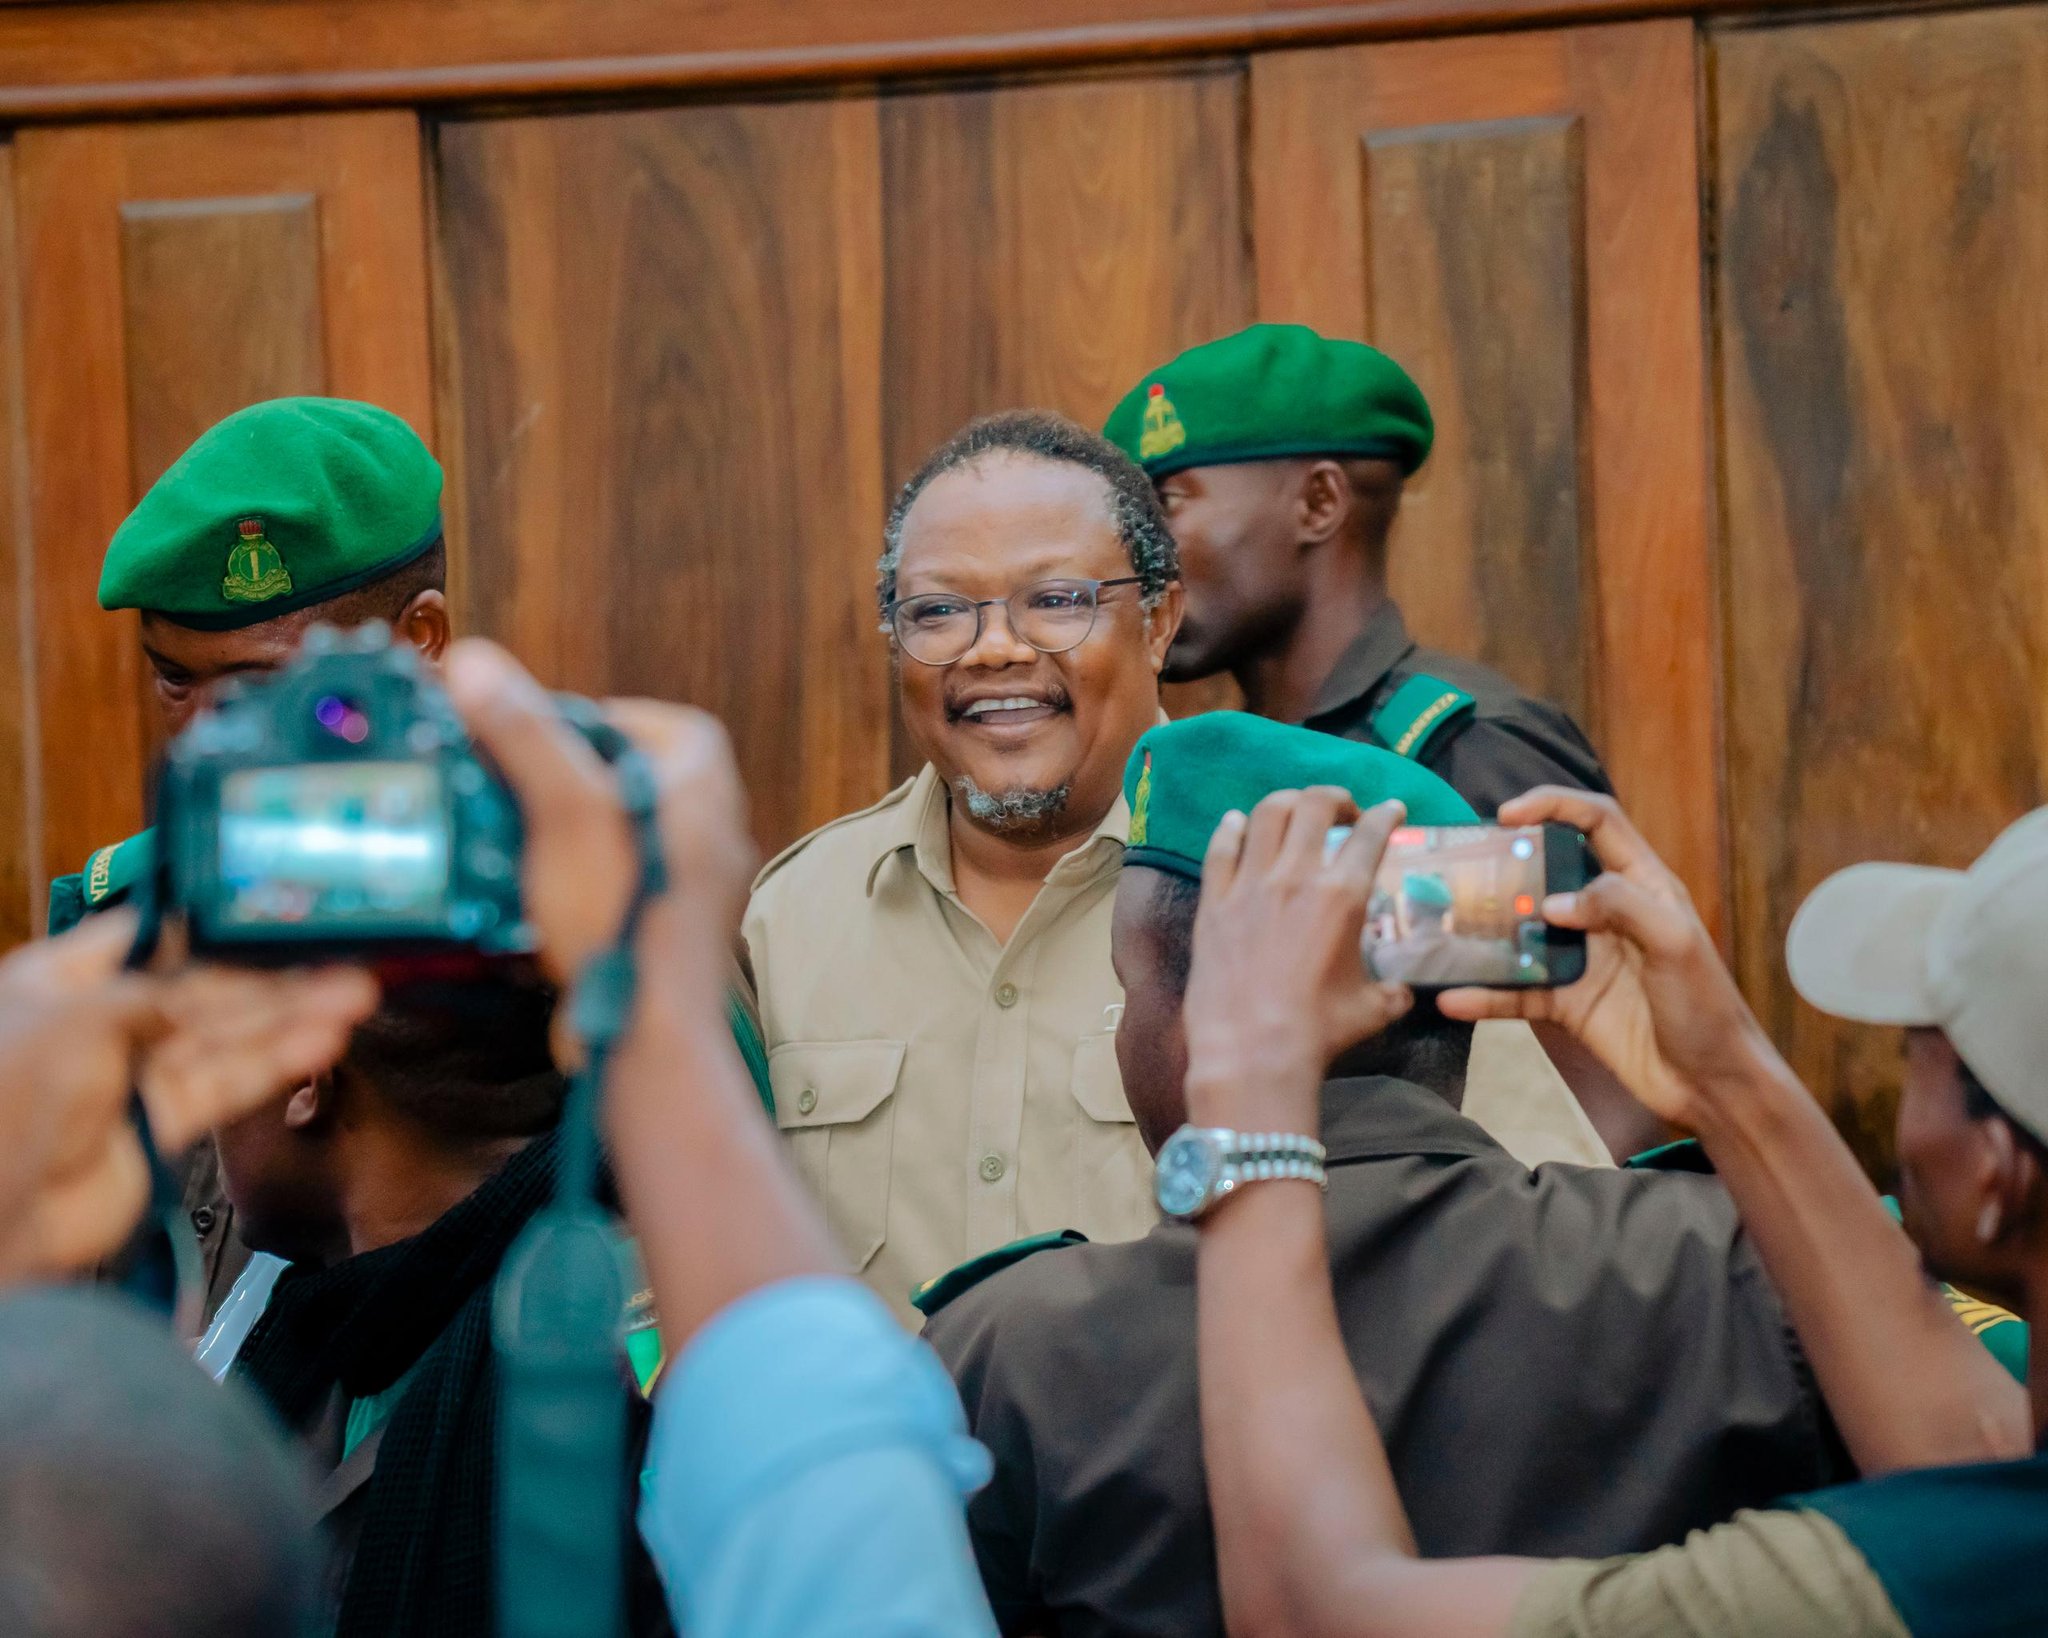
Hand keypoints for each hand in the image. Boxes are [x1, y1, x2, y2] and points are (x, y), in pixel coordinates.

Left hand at [0, 915, 373, 1280]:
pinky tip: (318, 1045)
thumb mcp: (77, 1021)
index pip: (154, 938)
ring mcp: (136, 1073)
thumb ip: (153, 990)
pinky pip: (227, 1083)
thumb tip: (212, 976)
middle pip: (205, 988)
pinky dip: (274, 1064)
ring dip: (291, 1018)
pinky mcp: (164, 1120)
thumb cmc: (3, 1105)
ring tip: (353, 999)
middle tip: (339, 961)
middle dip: (272, 977)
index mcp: (65, 980)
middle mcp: (105, 1020)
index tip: (277, 916)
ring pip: (227, 1036)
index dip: (216, 927)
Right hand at [443, 639, 756, 1035]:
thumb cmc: (620, 914)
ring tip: (506, 836)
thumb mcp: (564, 810)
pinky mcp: (667, 927)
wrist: (647, 1036)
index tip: (526, 732)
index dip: (581, 718)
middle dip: (561, 776)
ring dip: (560, 830)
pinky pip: (615, 881)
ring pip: (616, 831)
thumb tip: (475, 662)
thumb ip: (525, 734)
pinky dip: (573, 878)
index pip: (642, 718)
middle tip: (505, 783)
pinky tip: (530, 894)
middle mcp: (712, 824)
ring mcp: (694, 881)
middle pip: (624, 775)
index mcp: (704, 778)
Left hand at [1181, 789, 1412, 1132]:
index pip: (1370, 834)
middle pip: (1315, 805)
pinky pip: (1221, 848)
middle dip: (1334, 798)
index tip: (1391, 811)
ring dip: (1287, 802)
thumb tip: (1404, 991)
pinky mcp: (1214, 902)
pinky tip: (1236, 822)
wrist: (1250, 1051)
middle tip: (1342, 810)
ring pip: (1267, 813)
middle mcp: (1295, 877)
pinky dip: (1232, 828)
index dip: (1386, 814)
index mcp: (1342, 896)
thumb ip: (1392, 991)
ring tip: (1295, 810)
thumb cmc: (1317, 1031)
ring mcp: (1249, 885)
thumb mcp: (1373, 1010)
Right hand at [1434, 788, 1778, 1126]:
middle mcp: (1606, 914)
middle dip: (1507, 864)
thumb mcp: (1675, 943)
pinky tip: (1455, 998)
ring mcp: (1583, 958)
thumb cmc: (1706, 1007)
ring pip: (1524, 931)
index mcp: (1642, 885)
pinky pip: (1518, 993)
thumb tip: (1551, 903)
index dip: (1555, 805)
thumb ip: (1620, 906)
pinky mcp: (1567, 1003)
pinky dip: (1487, 996)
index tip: (1508, 813)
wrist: (1711, 1085)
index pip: (1597, 823)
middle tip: (1464, 867)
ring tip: (1447, 927)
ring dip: (1488, 930)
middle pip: (1548, 872)